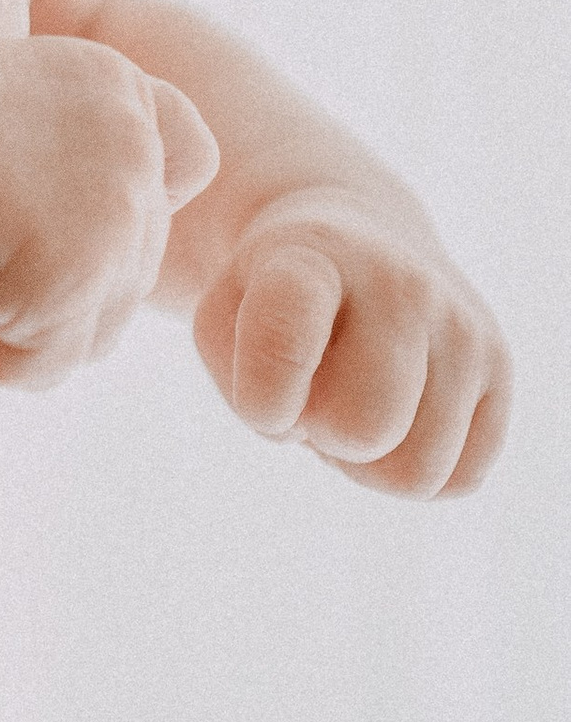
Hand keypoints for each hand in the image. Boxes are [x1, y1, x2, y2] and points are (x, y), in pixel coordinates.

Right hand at [0, 0, 218, 387]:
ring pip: (98, 332)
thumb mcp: (8, 96)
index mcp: (124, 97)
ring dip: (23, 326)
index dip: (135, 199)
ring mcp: (114, 222)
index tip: (58, 204)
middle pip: (130, 274)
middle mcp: (138, 157)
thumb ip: (75, 146)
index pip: (189, 160)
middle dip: (50, 284)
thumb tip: (103, 232)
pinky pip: (45, 368)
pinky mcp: (73, 281)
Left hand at [193, 188, 510, 495]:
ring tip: (353, 403)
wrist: (357, 240)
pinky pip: (459, 480)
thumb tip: (326, 432)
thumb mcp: (221, 324)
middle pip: (362, 429)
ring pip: (417, 473)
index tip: (264, 390)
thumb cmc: (272, 299)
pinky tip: (397, 417)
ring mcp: (459, 324)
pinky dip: (416, 471)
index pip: (286, 330)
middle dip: (324, 436)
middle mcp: (398, 283)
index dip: (265, 389)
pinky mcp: (500, 367)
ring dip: (369, 463)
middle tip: (313, 399)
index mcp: (311, 260)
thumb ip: (248, 388)